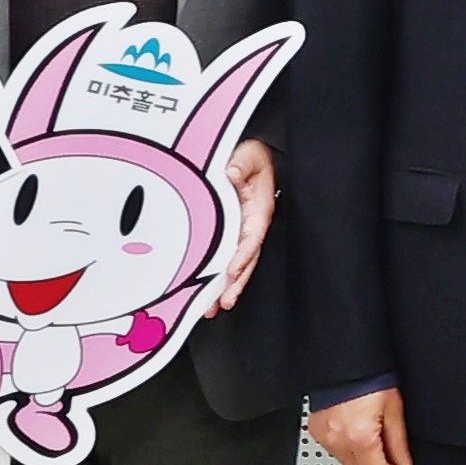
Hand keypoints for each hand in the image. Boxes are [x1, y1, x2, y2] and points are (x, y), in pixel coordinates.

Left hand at [211, 142, 281, 313]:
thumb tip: (231, 172)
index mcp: (259, 210)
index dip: (244, 254)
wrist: (252, 158)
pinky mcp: (230, 234)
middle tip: (224, 302)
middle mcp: (252, 226)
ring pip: (236, 264)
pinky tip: (206, 294)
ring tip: (213, 308)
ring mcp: (241, 232)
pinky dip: (217, 277)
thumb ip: (242, 164)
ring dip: (226, 286)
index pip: (253, 236)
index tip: (233, 270)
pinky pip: (224, 258)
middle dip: (237, 283)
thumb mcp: (248, 156)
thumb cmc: (252, 158)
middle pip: (247, 259)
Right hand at [309, 387, 414, 464]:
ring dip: (362, 456)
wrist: (343, 362)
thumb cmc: (369, 378)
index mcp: (359, 437)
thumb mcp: (393, 407)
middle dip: (377, 464)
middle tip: (388, 446)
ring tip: (371, 430)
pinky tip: (355, 427)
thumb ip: (398, 440)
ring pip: (347, 462)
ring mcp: (323, 437)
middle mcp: (337, 441)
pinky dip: (347, 445)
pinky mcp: (316, 431)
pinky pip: (334, 448)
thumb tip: (403, 462)